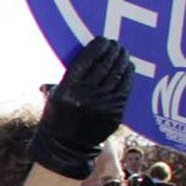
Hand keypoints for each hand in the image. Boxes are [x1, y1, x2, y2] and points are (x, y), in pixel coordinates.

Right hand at [27, 36, 132, 178]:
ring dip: (122, 61)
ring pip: (116, 75)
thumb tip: (84, 56)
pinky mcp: (114, 114)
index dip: (97, 47)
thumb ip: (69, 76)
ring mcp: (102, 105)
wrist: (65, 146)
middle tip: (116, 44)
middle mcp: (85, 95)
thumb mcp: (55, 94)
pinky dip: (128, 76)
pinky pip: (125, 90)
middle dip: (112, 51)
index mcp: (68, 88)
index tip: (103, 39)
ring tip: (123, 53)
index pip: (86, 59)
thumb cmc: (58, 115)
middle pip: (104, 65)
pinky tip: (129, 68)